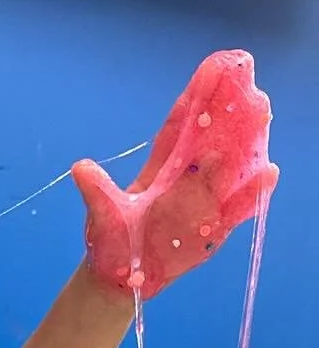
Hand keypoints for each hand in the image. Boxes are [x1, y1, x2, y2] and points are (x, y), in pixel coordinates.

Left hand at [72, 50, 277, 301]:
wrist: (119, 280)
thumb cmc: (110, 242)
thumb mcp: (101, 215)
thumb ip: (97, 192)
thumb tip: (80, 168)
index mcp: (160, 169)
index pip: (180, 127)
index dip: (197, 98)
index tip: (215, 67)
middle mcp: (185, 181)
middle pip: (211, 141)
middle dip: (230, 113)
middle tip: (249, 82)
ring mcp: (201, 204)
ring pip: (229, 168)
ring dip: (246, 143)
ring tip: (262, 114)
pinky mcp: (211, 231)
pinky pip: (234, 210)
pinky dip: (250, 194)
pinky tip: (268, 173)